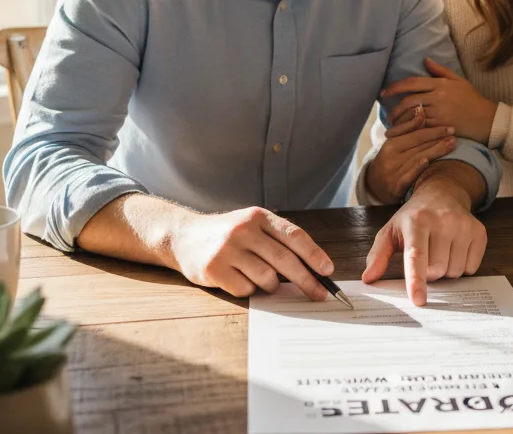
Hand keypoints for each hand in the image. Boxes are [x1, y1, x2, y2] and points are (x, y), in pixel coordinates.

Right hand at [167, 206, 333, 300]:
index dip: (314, 255)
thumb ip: (278, 241)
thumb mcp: (253, 226)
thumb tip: (314, 269)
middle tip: (319, 295)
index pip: (294, 236)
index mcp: (258, 217)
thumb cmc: (228, 235)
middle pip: (285, 260)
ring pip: (267, 278)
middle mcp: (243, 230)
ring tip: (263, 279)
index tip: (328, 271)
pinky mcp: (214, 268)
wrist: (184, 236)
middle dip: (307, 281)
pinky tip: (239, 279)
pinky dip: (249, 290)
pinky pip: (246, 289)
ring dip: (272, 286)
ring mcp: (227, 249)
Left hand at [361, 180, 486, 305]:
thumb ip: (378, 256)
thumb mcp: (390, 231)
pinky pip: (471, 268)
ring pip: (454, 272)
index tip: (418, 300)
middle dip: (429, 272)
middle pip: (436, 270)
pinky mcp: (479, 232)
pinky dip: (461, 266)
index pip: (416, 256)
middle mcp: (442, 221)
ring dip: (445, 270)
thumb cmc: (413, 218)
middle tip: (425, 255)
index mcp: (416, 221)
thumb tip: (368, 278)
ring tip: (439, 250)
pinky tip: (454, 249)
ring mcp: (463, 225)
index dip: (416, 280)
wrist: (442, 195)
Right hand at [365, 106, 458, 203]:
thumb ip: (408, 128)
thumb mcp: (394, 144)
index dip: (433, 130)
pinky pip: (407, 176)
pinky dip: (417, 168)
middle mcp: (390, 157)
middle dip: (438, 139)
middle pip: (418, 145)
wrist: (374, 187)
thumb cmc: (389, 161)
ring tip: (451, 145)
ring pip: (416, 158)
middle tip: (454, 134)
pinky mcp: (395, 187)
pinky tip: (427, 161)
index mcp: (390, 144)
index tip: (449, 127)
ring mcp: (393, 172)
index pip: (415, 134)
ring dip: (435, 151)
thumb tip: (421, 110)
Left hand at [382, 58, 497, 144]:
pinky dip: (411, 131)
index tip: (384, 92)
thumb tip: (425, 60)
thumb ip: (440, 71)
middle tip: (389, 116)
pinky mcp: (441, 127)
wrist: (488, 120)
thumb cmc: (473, 100)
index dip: (395, 87)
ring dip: (400, 122)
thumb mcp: (459, 81)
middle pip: (408, 101)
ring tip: (395, 126)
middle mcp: (438, 97)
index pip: (411, 83)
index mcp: (440, 84)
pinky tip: (406, 133)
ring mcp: (439, 113)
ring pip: (412, 116)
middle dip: (395, 109)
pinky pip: (421, 128)